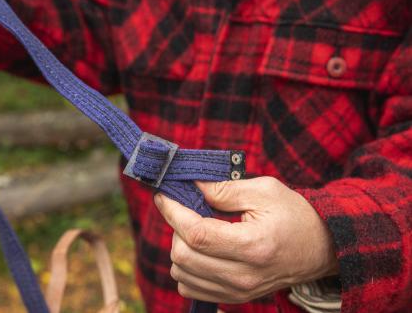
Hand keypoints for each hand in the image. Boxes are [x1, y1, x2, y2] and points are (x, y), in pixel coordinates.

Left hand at [154, 177, 338, 303]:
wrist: (320, 247)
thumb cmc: (294, 214)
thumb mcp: (264, 190)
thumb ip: (224, 189)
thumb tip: (190, 185)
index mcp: (253, 245)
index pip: (196, 233)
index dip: (173, 212)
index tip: (163, 195)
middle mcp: (243, 275)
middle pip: (183, 257)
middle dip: (174, 228)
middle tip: (184, 209)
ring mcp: (238, 290)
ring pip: (182, 274)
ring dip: (179, 247)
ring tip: (196, 229)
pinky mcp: (235, 297)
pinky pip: (190, 288)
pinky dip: (186, 268)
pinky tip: (200, 250)